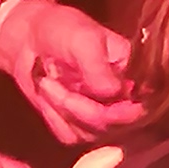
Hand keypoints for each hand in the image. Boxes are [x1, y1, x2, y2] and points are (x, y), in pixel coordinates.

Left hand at [2, 3, 139, 142]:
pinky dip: (54, 119)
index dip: (121, 113)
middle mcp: (118, 98)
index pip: (138, 105)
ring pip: (88, 132)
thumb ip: (99, 69)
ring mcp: (97, 114)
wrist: (30, 38)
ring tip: (47, 83)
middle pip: (110, 124)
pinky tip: (46, 97)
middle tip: (53, 83)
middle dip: (80, 108)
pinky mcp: (75, 124)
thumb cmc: (63, 31)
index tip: (101, 106)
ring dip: (62, 110)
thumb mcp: (85, 41)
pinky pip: (68, 135)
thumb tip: (111, 94)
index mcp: (130, 73)